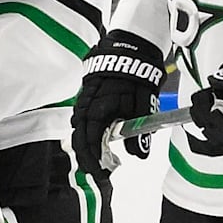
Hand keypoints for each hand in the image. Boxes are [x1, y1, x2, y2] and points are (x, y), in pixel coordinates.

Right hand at [71, 32, 164, 177]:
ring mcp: (84, 98)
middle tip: (98, 172)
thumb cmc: (138, 74)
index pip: (89, 141)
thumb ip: (139, 130)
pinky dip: (86, 131)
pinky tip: (96, 138)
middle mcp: (86, 104)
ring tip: (97, 159)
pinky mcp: (87, 94)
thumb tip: (139, 155)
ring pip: (78, 127)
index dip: (93, 160)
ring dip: (85, 144)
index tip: (101, 174)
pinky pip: (81, 116)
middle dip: (86, 157)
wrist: (132, 47)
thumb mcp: (143, 103)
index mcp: (98, 107)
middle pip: (79, 137)